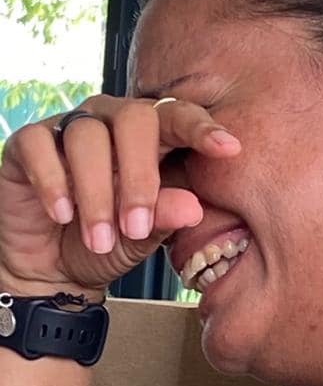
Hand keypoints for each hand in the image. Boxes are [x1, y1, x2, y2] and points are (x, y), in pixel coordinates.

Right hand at [0, 95, 240, 297]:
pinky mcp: (28, 142)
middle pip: (133, 118)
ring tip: (99, 239)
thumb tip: (192, 206)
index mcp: (151, 136)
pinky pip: (40, 144)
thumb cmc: (109, 243)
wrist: (53, 269)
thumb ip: (165, 217)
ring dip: (96, 193)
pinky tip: (62, 214)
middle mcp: (111, 120)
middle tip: (136, 226)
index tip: (230, 149)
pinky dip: (53, 182)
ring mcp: (68, 127)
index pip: (179, 117)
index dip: (202, 128)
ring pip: (87, 136)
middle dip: (139, 176)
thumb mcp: (143, 237)